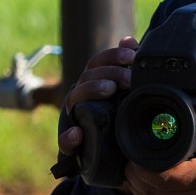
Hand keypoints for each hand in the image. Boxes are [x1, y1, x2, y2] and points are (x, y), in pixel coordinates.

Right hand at [57, 36, 137, 155]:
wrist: (110, 154)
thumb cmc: (115, 116)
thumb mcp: (124, 92)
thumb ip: (125, 66)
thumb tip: (128, 39)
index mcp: (92, 83)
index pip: (97, 63)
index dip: (113, 56)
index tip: (130, 56)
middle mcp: (80, 97)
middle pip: (88, 77)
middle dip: (109, 73)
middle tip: (129, 79)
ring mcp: (74, 118)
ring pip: (75, 99)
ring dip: (91, 90)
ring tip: (109, 90)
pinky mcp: (71, 145)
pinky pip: (65, 141)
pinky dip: (68, 138)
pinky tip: (77, 134)